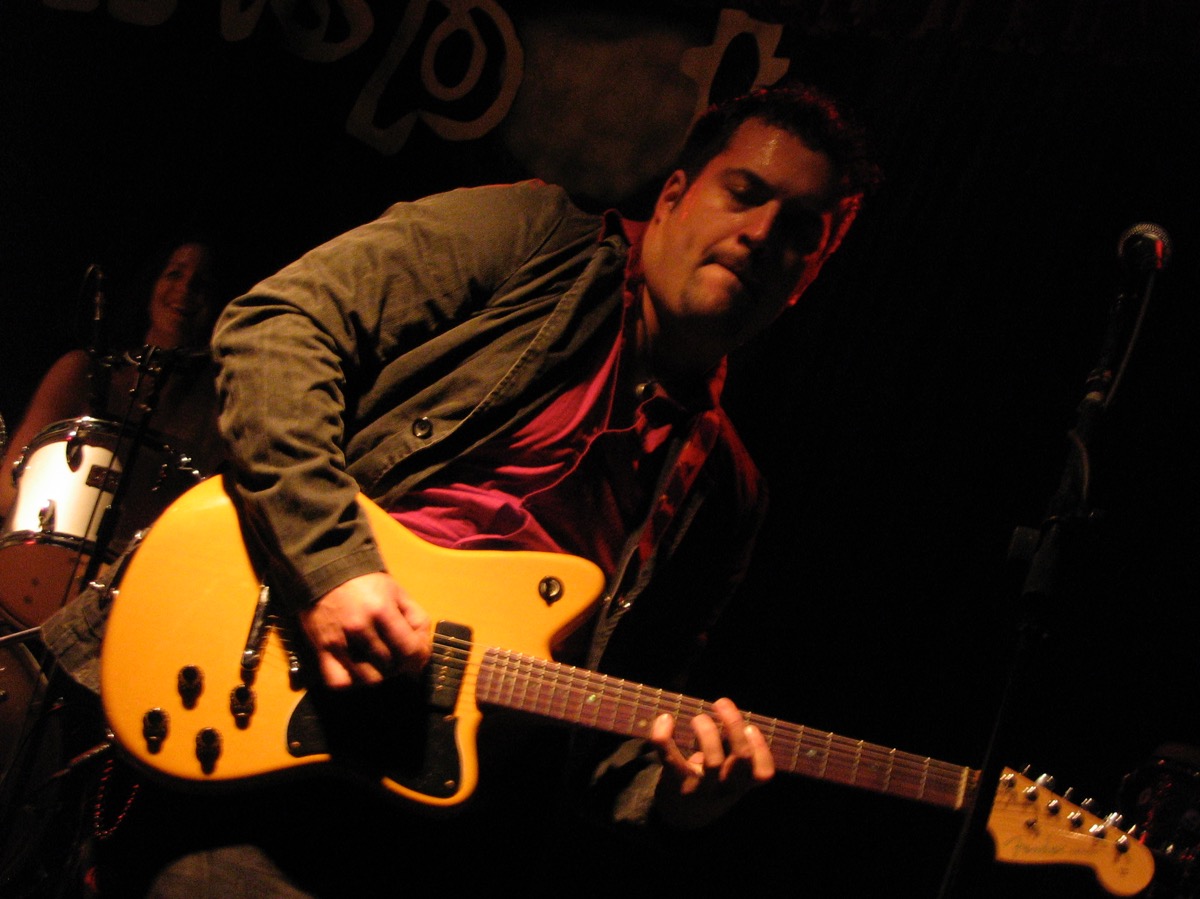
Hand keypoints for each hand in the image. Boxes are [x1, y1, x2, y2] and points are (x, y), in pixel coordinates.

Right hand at [298, 572, 431, 688]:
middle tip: (396, 656)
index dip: (419, 659)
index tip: (418, 659)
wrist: (324, 570)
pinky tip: (356, 671)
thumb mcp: (397, 592)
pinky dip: (350, 682)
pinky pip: (338, 682)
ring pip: (367, 679)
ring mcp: (339, 642)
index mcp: (382, 610)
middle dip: (399, 665)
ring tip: (378, 663)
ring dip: (378, 675)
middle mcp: (360, 628)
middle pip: (390, 666)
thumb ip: (415, 618)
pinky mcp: (321, 650)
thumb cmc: (365, 582)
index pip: (409, 650)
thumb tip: (423, 650)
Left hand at [649, 696, 774, 828]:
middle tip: (721, 703)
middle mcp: (726, 789)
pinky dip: (664, 737)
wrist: (681, 816)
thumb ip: (733, 751)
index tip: (749, 728)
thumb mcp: (729, 776)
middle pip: (741, 757)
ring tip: (698, 718)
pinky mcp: (677, 784)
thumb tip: (728, 715)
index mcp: (742, 784)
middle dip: (733, 724)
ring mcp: (702, 789)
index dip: (760, 747)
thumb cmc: (710, 784)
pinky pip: (671, 759)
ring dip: (707, 731)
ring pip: (713, 760)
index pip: (763, 772)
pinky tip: (665, 719)